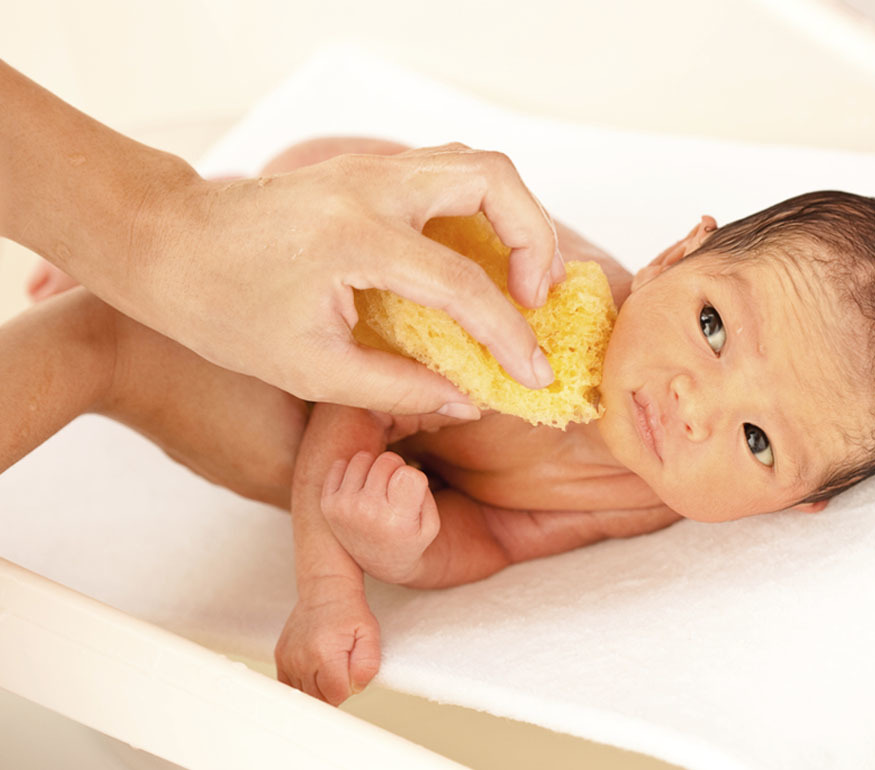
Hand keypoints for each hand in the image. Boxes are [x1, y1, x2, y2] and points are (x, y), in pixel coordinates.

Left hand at [146, 143, 563, 412]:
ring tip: (518, 276)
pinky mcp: (363, 169)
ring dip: (514, 214)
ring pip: (474, 163)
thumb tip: (468, 400)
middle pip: (493, 178)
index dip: (508, 335)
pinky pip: (445, 171)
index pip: (462, 283)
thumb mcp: (310, 368)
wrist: (165, 244)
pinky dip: (479, 208)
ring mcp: (367, 168)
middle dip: (536, 238)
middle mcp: (370, 186)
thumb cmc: (222, 309)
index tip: (532, 373)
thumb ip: (400, 387)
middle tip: (536, 298)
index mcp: (355, 238)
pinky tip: (473, 256)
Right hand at [274, 577, 380, 705]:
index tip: (351, 672)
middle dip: (334, 689)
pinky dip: (303, 684)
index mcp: (325, 654)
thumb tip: (355, 688)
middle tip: (342, 666)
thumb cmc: (349, 612)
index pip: (337, 696)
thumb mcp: (370, 634)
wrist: (325, 590)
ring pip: (305, 694)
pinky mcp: (280, 658)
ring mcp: (288, 659)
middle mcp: (302, 658)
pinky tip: (314, 670)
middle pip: (320, 698)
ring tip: (329, 665)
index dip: (349, 688)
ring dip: (318, 687)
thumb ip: (367, 665)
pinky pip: (290, 686)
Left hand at [321, 451, 439, 583]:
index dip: (413, 476)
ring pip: (363, 458)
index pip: (408, 474)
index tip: (411, 492)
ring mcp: (345, 507)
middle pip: (387, 460)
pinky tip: (361, 488)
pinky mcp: (328, 503)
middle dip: (395, 468)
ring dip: (373, 468)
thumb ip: (422, 491)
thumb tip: (395, 465)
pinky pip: (340, 463)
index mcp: (398, 521)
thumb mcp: (429, 524)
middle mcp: (368, 513)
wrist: (379, 563)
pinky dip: (353, 471)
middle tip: (395, 488)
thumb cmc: (410, 537)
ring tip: (378, 487)